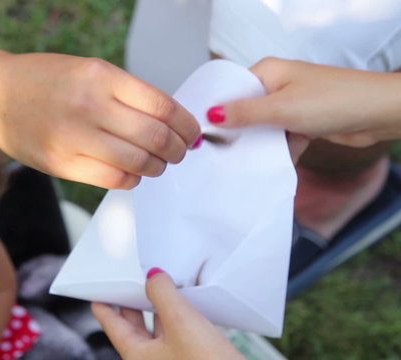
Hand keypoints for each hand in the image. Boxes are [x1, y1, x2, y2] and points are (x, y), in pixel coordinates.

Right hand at [0, 53, 199, 188]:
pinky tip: (132, 172)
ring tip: (157, 164)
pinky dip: (132, 179)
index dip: (186, 124)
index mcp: (101, 76)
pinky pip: (113, 180)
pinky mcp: (61, 164)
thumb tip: (171, 122)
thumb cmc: (46, 81)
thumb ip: (127, 94)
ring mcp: (73, 138)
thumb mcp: (89, 71)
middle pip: (155, 137)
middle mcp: (89, 105)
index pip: (162, 106)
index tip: (191, 132)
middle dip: (178, 150)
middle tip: (180, 152)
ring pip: (138, 163)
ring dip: (158, 167)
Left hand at [92, 268, 244, 359]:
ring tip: (159, 285)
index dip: (104, 306)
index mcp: (137, 355)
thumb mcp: (180, 322)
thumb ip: (163, 294)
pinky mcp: (192, 358)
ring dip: (159, 307)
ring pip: (158, 329)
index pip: (113, 325)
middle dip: (133, 303)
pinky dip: (178, 317)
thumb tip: (153, 276)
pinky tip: (187, 304)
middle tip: (127, 282)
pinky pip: (178, 333)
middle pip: (134, 326)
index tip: (96, 293)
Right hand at [207, 57, 400, 147]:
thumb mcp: (281, 109)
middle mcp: (278, 84)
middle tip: (222, 153)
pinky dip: (279, 151)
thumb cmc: (333, 100)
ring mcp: (292, 103)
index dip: (218, 110)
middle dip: (239, 132)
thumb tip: (210, 114)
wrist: (378, 113)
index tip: (205, 132)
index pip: (232, 89)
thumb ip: (244, 113)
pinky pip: (282, 137)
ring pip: (264, 127)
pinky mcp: (304, 120)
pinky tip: (272, 165)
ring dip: (260, 145)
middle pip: (246, 110)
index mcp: (268, 71)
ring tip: (244, 163)